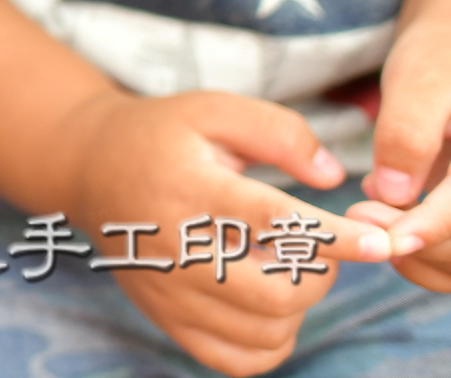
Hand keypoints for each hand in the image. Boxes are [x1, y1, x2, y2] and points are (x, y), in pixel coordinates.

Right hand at [55, 90, 388, 373]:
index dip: (333, 237)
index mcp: (190, 188)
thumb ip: (278, 132)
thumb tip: (329, 177)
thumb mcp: (212, 110)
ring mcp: (168, 290)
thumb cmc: (160, 135)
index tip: (376, 243)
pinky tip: (267, 307)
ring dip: (297, 307)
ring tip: (285, 270)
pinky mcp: (166, 317)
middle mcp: (174, 247)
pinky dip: (270, 343)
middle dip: (320, 276)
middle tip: (316, 249)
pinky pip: (237, 360)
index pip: (272, 222)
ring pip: (264, 331)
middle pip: (276, 294)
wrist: (86, 167)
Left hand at [344, 18, 450, 287]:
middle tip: (360, 214)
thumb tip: (393, 194)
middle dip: (415, 241)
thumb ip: (409, 135)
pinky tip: (386, 213)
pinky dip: (418, 250)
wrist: (450, 56)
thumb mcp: (421, 85)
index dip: (428, 230)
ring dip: (414, 255)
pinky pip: (450, 258)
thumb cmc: (438, 62)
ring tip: (368, 214)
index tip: (382, 236)